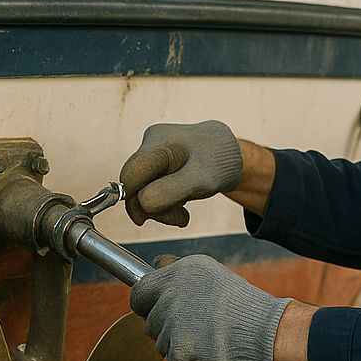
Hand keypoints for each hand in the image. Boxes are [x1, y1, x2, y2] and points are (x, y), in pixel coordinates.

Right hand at [120, 121, 243, 226]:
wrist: (230, 155)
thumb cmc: (219, 162)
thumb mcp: (200, 180)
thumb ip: (168, 192)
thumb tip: (140, 203)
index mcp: (159, 142)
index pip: (130, 175)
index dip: (136, 199)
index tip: (149, 217)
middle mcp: (151, 144)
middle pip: (135, 184)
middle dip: (153, 206)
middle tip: (179, 216)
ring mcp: (153, 153)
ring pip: (142, 189)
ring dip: (161, 207)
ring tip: (183, 211)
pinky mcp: (157, 163)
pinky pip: (151, 187)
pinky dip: (165, 201)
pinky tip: (181, 203)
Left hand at [128, 255, 288, 360]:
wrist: (264, 331)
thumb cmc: (241, 303)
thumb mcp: (209, 272)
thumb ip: (177, 271)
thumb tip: (155, 265)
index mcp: (177, 274)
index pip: (139, 293)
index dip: (144, 305)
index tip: (151, 311)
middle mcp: (171, 296)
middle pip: (150, 323)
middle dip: (168, 328)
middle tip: (197, 326)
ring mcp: (173, 325)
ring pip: (161, 344)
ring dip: (180, 345)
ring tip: (208, 336)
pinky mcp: (179, 352)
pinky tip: (209, 350)